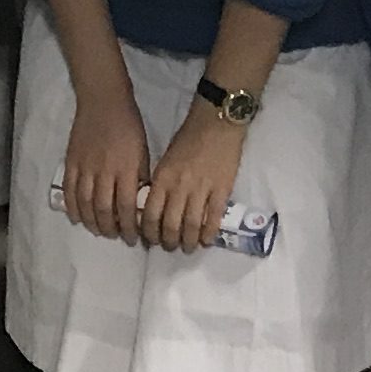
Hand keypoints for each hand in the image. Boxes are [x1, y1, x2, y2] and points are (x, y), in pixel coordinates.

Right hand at [59, 82, 151, 246]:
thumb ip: (140, 178)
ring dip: (91, 222)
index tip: (133, 238)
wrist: (103, 101)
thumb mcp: (143, 152)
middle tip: (115, 236)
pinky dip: (73, 207)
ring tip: (98, 230)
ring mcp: (84, 167)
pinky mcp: (71, 162)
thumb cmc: (129, 125)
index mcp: (126, 169)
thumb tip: (140, 203)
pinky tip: (77, 218)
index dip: (129, 227)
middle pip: (103, 210)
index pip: (126, 207)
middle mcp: (104, 171)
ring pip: (85, 203)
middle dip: (110, 229)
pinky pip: (70, 191)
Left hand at [141, 100, 250, 254]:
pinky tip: (205, 241)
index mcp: (162, 179)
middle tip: (169, 247)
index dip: (148, 232)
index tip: (150, 239)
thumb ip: (161, 184)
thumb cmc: (188, 138)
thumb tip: (155, 207)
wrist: (215, 124)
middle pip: (170, 224)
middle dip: (168, 241)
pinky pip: (213, 218)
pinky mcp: (222, 191)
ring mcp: (201, 190)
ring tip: (187, 248)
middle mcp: (179, 187)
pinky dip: (208, 233)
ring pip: (191, 225)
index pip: (150, 214)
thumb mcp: (166, 160)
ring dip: (188, 241)